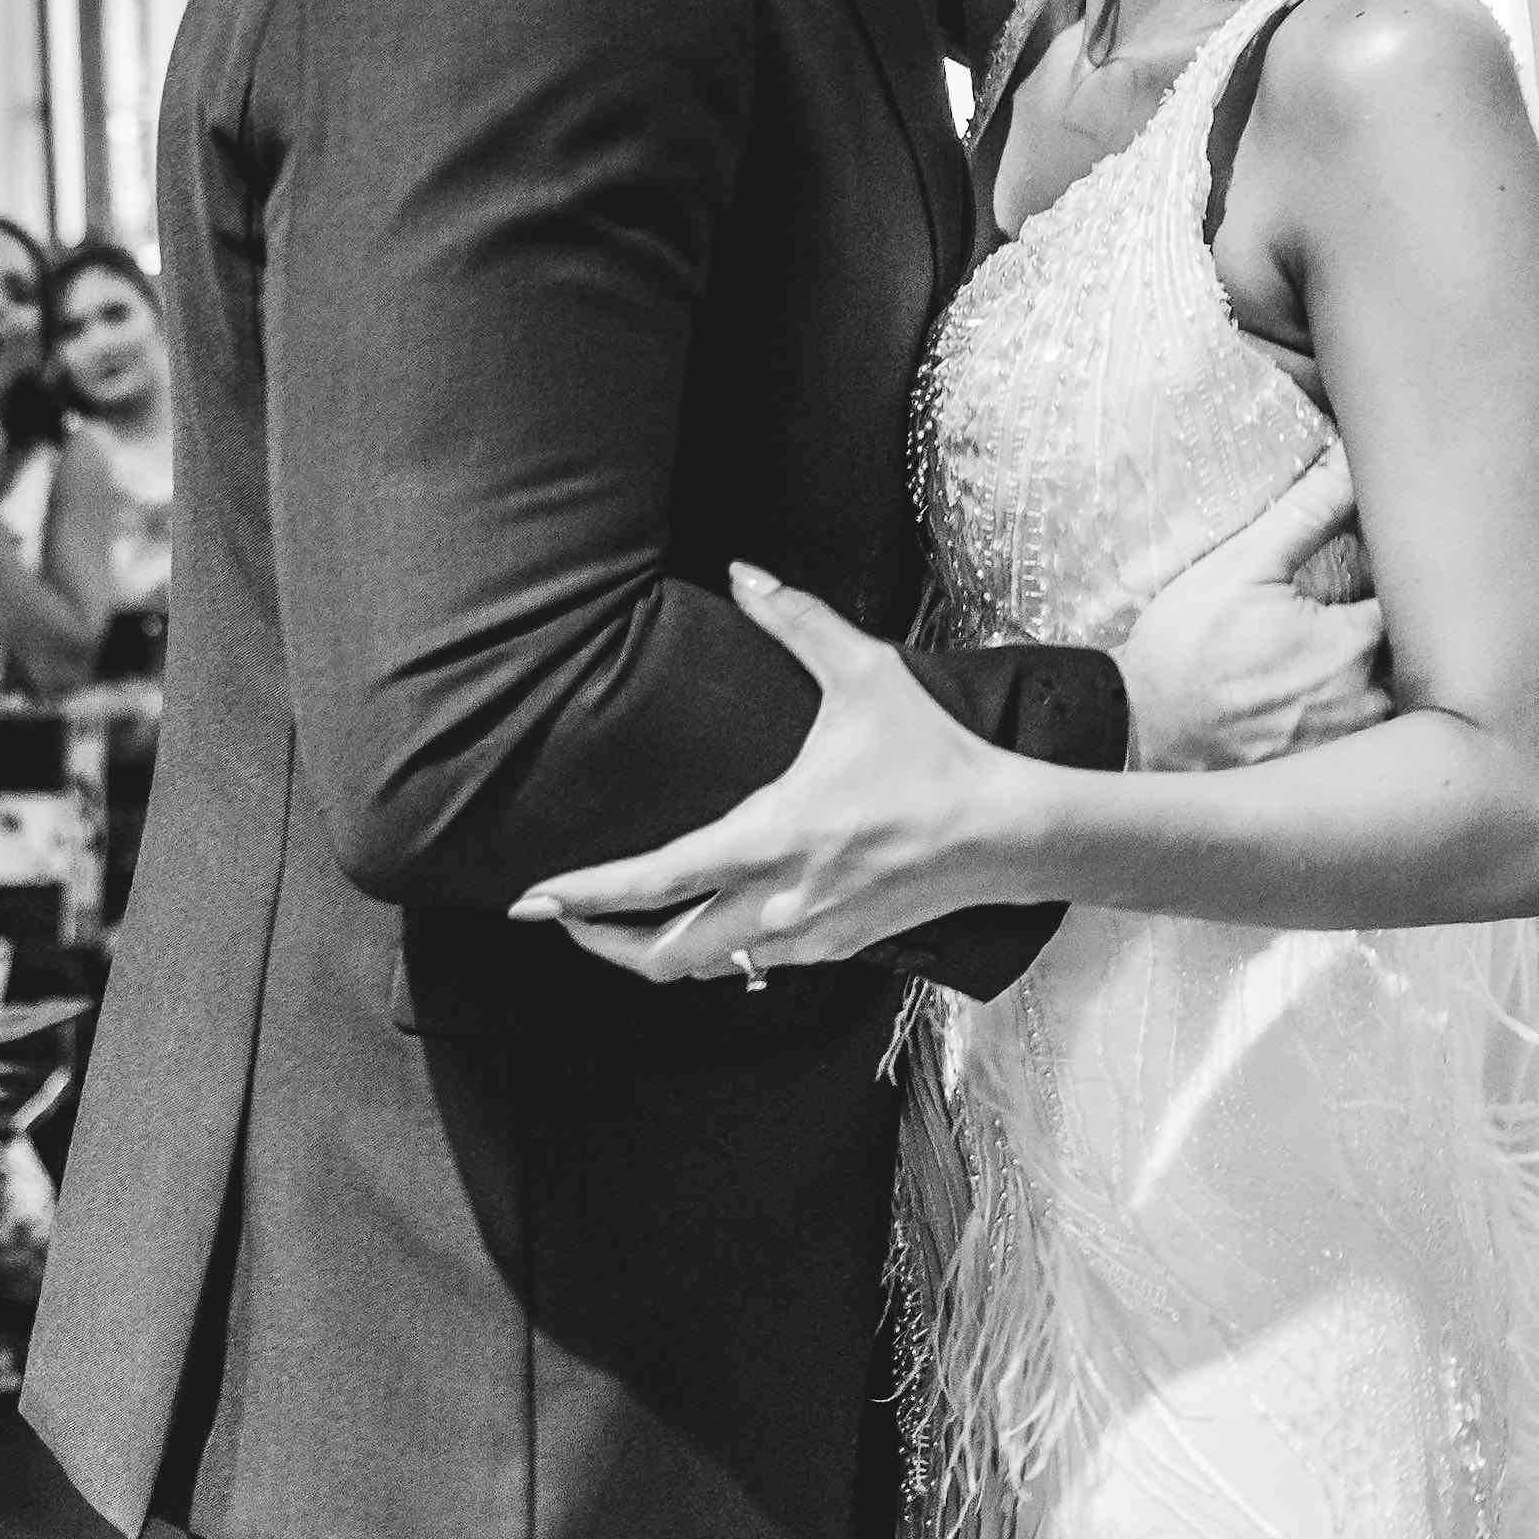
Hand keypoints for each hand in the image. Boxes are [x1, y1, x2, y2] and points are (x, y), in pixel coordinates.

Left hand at [506, 565, 1043, 979]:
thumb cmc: (932, 756)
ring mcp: (807, 936)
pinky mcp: (834, 950)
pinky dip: (716, 950)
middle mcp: (780, 902)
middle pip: (663, 954)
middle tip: (565, 917)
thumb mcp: (864, 674)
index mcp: (772, 838)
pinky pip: (753, 963)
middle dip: (603, 942)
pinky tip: (707, 920)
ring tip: (623, 924)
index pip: (656, 882)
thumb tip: (745, 569)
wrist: (1003, 834)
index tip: (534, 900)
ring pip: (706, 968)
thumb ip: (796, 621)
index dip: (586, 897)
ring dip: (657, 951)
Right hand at [1115, 449, 1391, 772]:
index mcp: (1354, 645)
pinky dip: (1360, 727)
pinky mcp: (1330, 784)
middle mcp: (1366, 704)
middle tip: (1352, 622)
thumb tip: (1350, 458)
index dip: (1404, 584)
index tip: (1377, 575)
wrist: (1134, 736)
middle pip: (1415, 661)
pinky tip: (1314, 709)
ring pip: (1398, 707)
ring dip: (1381, 682)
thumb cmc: (1182, 653)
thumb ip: (1309, 513)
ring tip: (1328, 668)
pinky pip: (1369, 751)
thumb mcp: (1241, 568)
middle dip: (1400, 637)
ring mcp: (1351, 751)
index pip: (1419, 604)